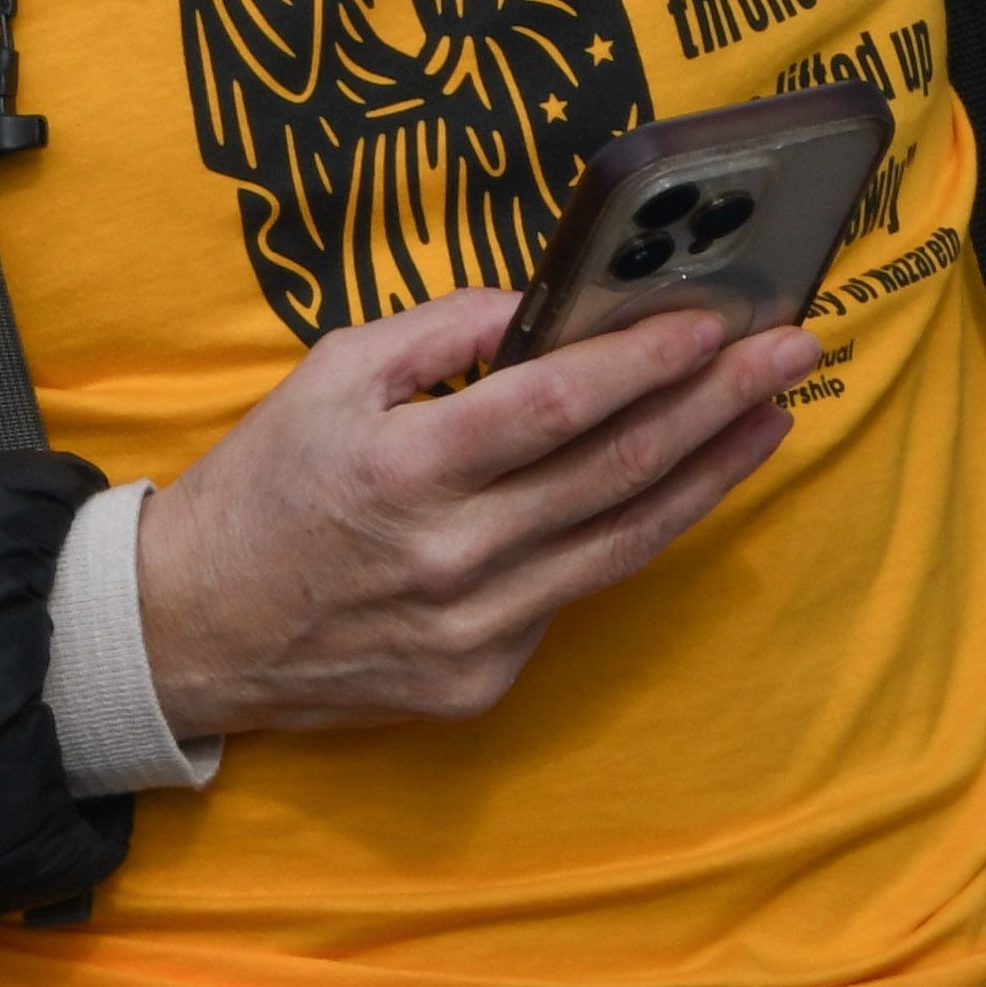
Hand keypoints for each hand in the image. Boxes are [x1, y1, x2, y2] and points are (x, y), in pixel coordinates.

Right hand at [128, 289, 814, 739]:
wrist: (192, 629)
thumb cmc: (265, 483)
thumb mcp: (334, 372)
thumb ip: (443, 331)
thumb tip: (544, 306)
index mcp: (404, 466)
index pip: (555, 406)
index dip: (646, 362)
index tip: (717, 323)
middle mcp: (448, 557)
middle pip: (616, 471)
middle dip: (719, 402)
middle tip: (793, 352)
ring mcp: (471, 630)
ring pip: (622, 542)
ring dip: (711, 474)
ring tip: (773, 416)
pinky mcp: (479, 680)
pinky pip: (574, 595)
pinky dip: (632, 533)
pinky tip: (679, 484)